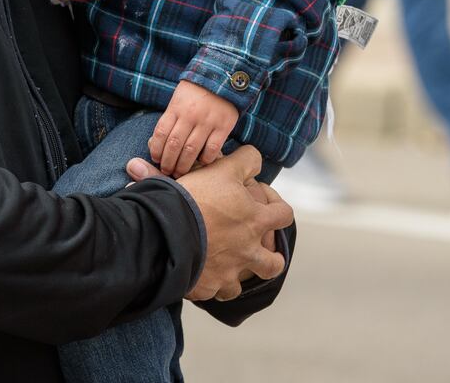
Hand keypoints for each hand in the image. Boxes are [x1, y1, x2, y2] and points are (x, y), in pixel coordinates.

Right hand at [129, 146, 291, 301]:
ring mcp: (228, 273)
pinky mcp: (207, 287)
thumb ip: (244, 161)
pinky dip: (206, 286)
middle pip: (274, 263)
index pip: (283, 215)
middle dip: (271, 258)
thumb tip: (255, 155)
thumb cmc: (196, 199)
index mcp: (255, 221)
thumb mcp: (222, 169)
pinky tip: (198, 277)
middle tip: (259, 252)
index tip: (263, 203)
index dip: (278, 208)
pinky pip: (211, 293)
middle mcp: (248, 251)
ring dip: (234, 278)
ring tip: (225, 270)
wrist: (166, 232)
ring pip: (240, 284)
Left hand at [148, 81, 240, 176]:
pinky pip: (212, 148)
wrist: (222, 77)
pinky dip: (205, 159)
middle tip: (167, 172)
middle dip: (168, 162)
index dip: (156, 149)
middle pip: (174, 144)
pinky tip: (201, 162)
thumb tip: (158, 142)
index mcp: (176, 107)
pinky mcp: (223, 126)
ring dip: (184, 165)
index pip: (160, 132)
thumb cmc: (196, 91)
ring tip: (181, 172)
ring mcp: (207, 121)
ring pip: (191, 149)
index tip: (156, 159)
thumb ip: (171, 117)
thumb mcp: (178, 99)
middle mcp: (190, 115)